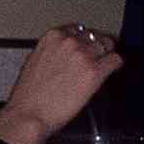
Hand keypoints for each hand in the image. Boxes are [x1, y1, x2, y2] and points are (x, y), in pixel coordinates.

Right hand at [0, 23, 122, 140]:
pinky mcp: (95, 71)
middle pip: (95, 36)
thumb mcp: (33, 63)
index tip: (84, 46)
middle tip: (94, 58)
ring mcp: (83, 56)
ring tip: (101, 65)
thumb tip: (63, 53)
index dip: (82, 39)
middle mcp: (69, 42)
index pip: (77, 29)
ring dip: (105, 55)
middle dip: (95, 47)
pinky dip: (114, 66)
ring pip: (108, 45)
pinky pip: (116, 60)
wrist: (28, 115)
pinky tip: (109, 72)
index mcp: (52, 37)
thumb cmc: (27, 96)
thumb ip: (51, 52)